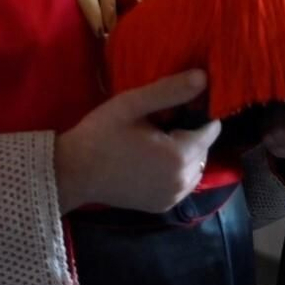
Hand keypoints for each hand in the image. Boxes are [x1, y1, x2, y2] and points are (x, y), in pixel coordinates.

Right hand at [54, 69, 220, 213]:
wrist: (73, 172)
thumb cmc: (101, 134)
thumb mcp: (133, 104)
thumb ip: (170, 91)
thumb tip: (204, 78)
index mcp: (178, 156)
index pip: (211, 129)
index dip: (197, 113)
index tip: (176, 106)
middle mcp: (182, 182)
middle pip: (204, 148)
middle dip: (190, 132)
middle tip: (161, 122)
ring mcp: (172, 197)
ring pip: (196, 166)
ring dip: (185, 151)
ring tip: (156, 140)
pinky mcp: (163, 206)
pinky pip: (183, 182)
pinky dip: (176, 169)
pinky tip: (153, 159)